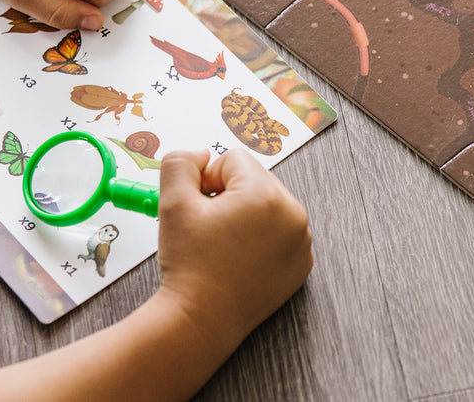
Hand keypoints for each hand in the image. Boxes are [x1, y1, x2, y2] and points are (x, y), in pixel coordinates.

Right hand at [156, 148, 312, 353]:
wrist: (201, 320)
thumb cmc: (190, 264)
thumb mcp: (172, 201)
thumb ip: (181, 162)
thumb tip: (201, 154)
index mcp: (266, 195)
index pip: (233, 159)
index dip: (208, 180)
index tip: (201, 208)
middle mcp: (293, 216)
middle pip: (253, 179)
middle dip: (228, 195)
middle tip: (209, 226)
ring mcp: (301, 242)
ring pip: (265, 203)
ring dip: (243, 213)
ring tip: (222, 243)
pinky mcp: (301, 264)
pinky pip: (278, 230)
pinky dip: (258, 237)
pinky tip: (237, 256)